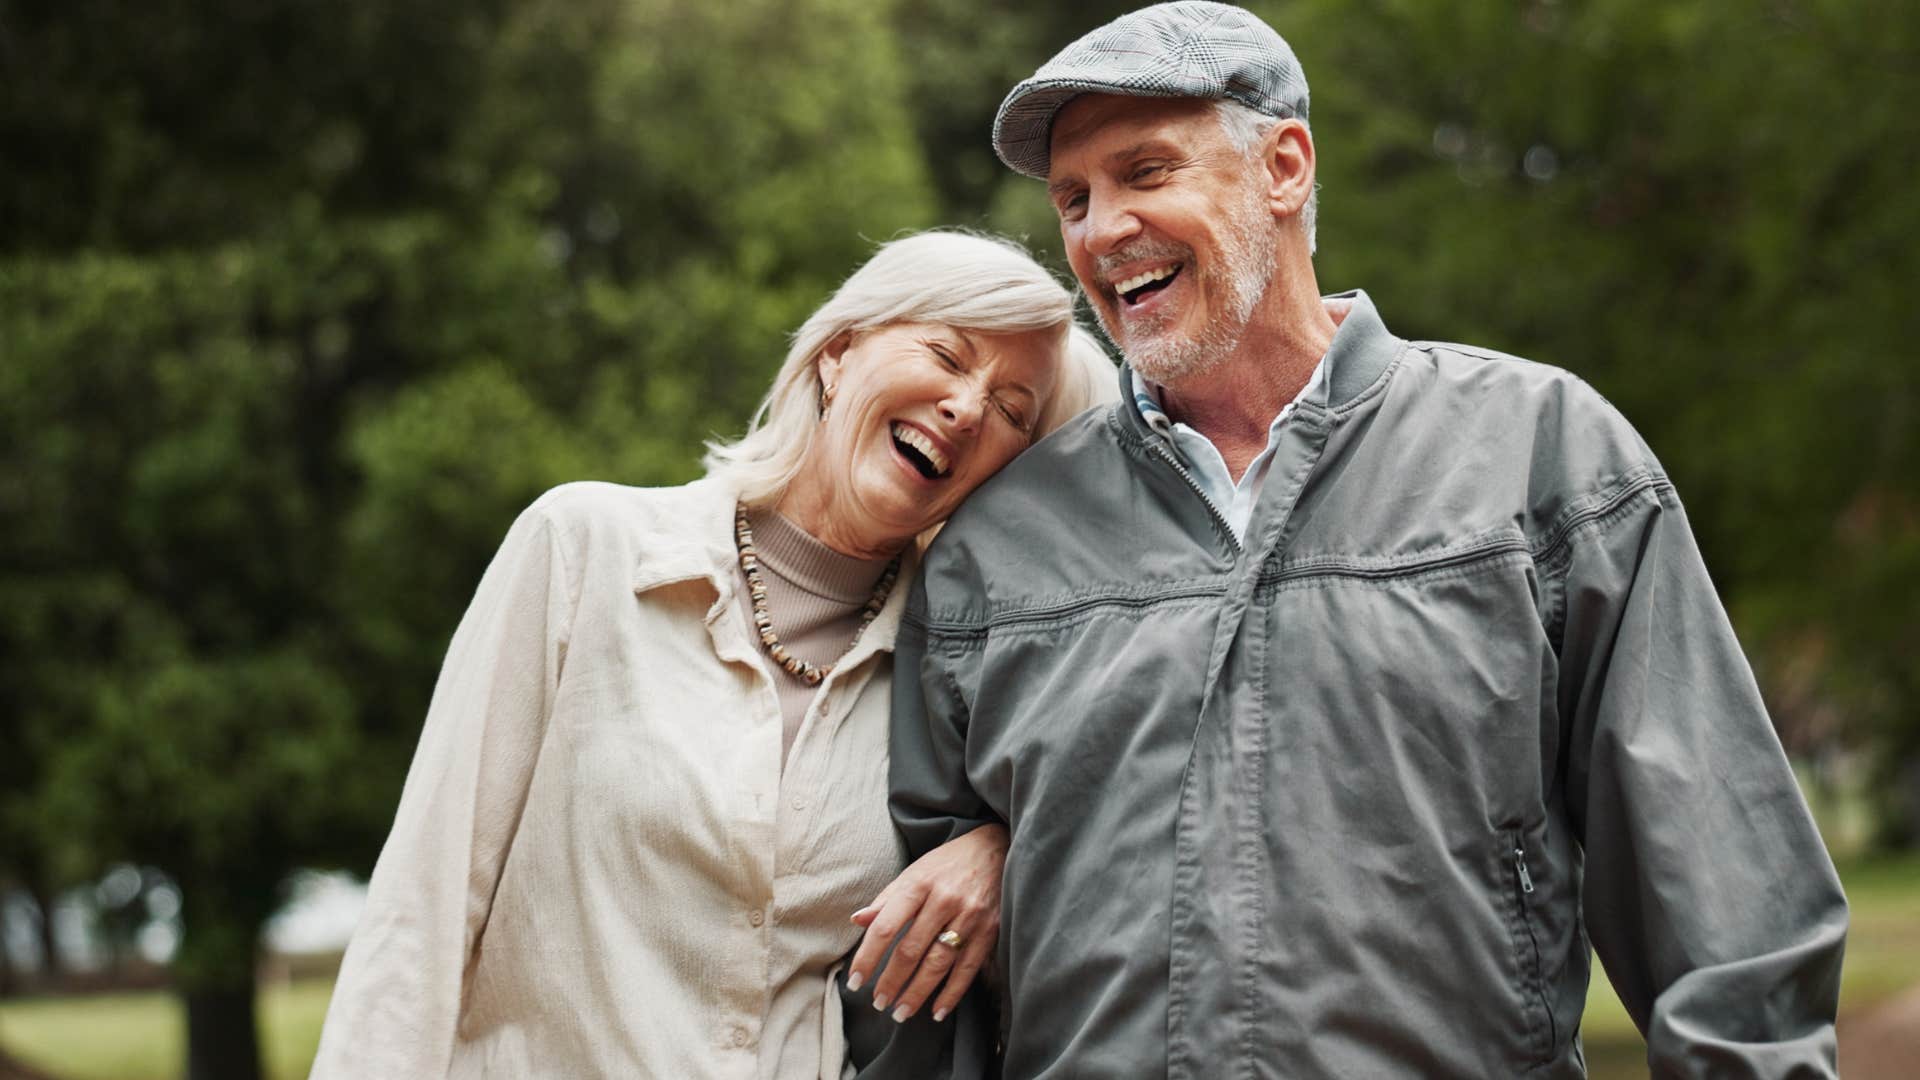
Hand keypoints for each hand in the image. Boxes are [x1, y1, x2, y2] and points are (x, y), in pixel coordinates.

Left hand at [845, 823, 1006, 1023]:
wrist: (997, 847)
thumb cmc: (948, 862)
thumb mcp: (915, 871)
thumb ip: (887, 898)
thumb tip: (857, 920)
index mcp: (918, 884)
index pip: (886, 927)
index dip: (868, 957)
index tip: (855, 981)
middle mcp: (943, 900)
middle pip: (911, 950)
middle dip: (891, 982)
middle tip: (878, 1003)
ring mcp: (969, 916)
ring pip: (938, 964)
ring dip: (917, 993)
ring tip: (900, 1013)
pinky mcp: (990, 930)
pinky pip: (967, 968)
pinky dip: (951, 993)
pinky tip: (937, 1011)